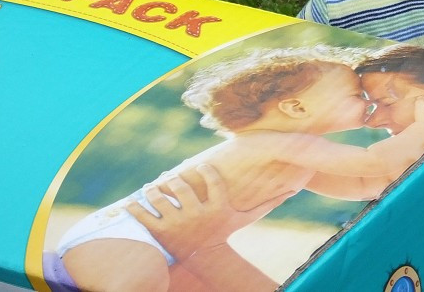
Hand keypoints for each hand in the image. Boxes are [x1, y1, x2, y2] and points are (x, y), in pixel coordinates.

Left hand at [124, 164, 259, 259]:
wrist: (203, 258)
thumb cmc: (222, 232)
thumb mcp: (244, 219)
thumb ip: (264, 204)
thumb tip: (292, 190)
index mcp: (215, 208)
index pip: (211, 179)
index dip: (206, 169)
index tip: (201, 166)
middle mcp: (195, 215)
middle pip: (180, 186)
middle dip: (173, 179)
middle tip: (172, 179)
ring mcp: (176, 223)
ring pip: (158, 197)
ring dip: (152, 189)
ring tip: (153, 188)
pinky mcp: (159, 232)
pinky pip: (142, 216)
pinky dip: (133, 207)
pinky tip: (131, 202)